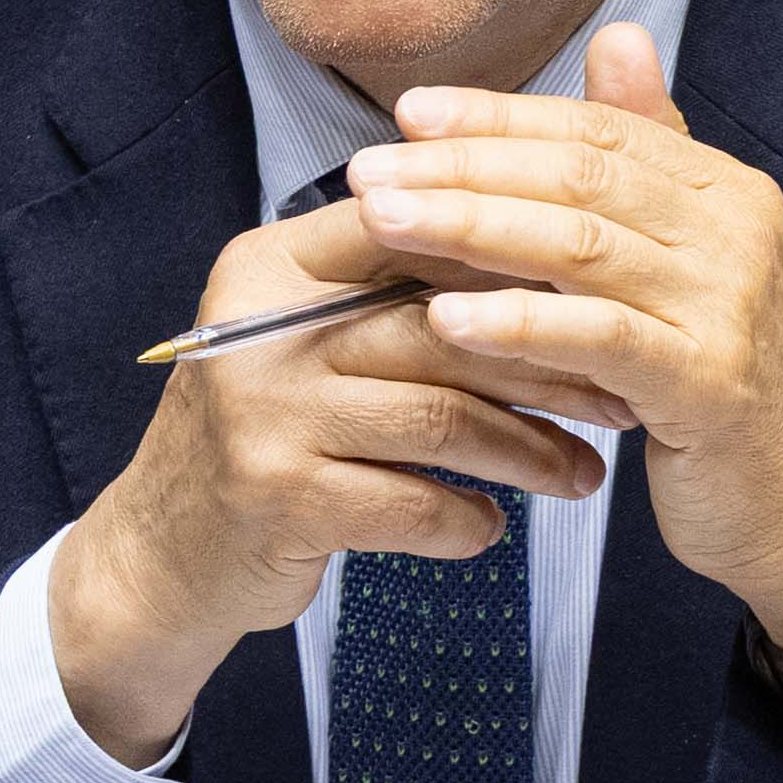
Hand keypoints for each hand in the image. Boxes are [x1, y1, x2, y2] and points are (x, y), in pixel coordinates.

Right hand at [47, 195, 609, 764]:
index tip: (600, 286)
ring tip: (582, 474)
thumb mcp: (302, 339)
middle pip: (441, 326)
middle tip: (621, 393)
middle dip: (547, 364)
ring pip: (441, 418)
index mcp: (271, 266)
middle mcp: (261, 330)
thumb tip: (539, 246)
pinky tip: (491, 526)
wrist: (161, 555)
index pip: (409, 227)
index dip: (510, 252)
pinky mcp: (280, 501)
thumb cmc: (268, 434)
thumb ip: (387, 288)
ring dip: (529, 452)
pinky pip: (413, 505)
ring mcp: (266, 416)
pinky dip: (467, 521)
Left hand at [340, 26, 782, 650]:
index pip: (596, 131)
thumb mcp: (690, 263)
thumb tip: (617, 37)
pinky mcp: (712, 384)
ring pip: (581, 246)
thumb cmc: (722, 388)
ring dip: (471, 228)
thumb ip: (650, 156)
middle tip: (369, 172)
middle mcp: (736, 233)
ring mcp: (729, 306)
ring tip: (385, 224)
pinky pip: (600, 338)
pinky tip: (448, 317)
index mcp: (726, 192)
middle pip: (580, 176)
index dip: (499, 118)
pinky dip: (520, 323)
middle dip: (464, 167)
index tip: (407, 115)